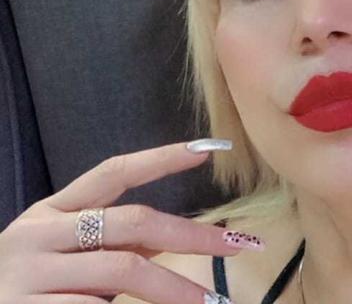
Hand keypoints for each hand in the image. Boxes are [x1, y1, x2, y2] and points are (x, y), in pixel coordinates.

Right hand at [0, 140, 260, 303]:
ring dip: (174, 287)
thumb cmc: (31, 286)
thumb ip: (115, 242)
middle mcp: (38, 233)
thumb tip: (175, 235)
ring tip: (209, 301)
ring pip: (122, 267)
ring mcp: (29, 272)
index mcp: (51, 211)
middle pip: (132, 221)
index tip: (210, 148)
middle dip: (192, 235)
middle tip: (237, 246)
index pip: (114, 172)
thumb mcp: (69, 254)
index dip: (162, 158)